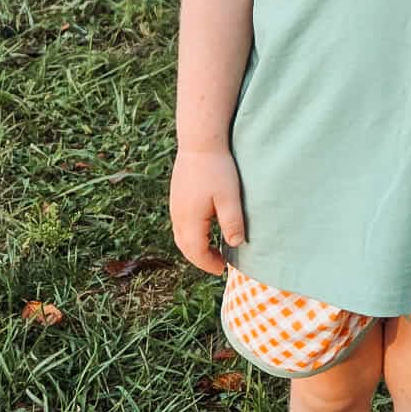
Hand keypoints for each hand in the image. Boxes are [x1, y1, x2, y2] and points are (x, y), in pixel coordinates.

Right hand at [170, 148, 244, 274]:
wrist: (200, 141)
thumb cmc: (217, 169)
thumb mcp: (230, 198)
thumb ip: (232, 223)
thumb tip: (235, 245)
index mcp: (189, 220)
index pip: (196, 252)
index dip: (209, 264)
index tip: (223, 269)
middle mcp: (177, 216)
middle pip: (185, 247)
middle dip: (200, 259)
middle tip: (218, 264)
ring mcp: (175, 205)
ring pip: (180, 236)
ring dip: (194, 247)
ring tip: (212, 250)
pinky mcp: (176, 196)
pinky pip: (180, 224)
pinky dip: (190, 234)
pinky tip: (203, 228)